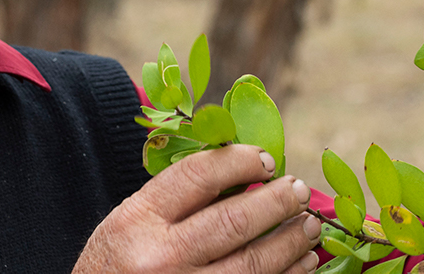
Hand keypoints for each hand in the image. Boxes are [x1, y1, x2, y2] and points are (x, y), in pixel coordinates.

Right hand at [74, 144, 321, 273]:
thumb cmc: (115, 265)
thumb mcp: (128, 223)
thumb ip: (173, 200)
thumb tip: (241, 173)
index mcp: (137, 221)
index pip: (197, 177)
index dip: (239, 162)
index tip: (266, 160)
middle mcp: (160, 258)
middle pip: (233, 221)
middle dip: (277, 201)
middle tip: (298, 189)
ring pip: (254, 264)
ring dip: (291, 241)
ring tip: (309, 225)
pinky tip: (302, 263)